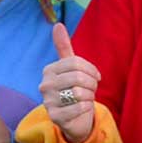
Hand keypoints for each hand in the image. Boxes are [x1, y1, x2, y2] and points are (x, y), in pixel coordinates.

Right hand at [38, 23, 98, 142]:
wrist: (74, 118)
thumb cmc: (74, 89)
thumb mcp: (71, 68)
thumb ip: (64, 47)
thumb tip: (57, 24)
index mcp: (49, 70)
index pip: (75, 62)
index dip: (91, 70)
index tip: (96, 77)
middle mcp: (44, 85)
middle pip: (78, 77)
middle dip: (92, 84)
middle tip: (93, 89)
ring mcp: (48, 102)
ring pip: (78, 93)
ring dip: (90, 96)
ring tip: (88, 98)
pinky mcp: (55, 117)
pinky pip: (78, 108)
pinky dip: (87, 108)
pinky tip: (84, 108)